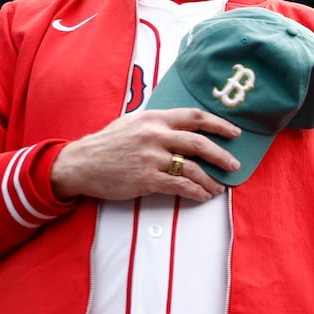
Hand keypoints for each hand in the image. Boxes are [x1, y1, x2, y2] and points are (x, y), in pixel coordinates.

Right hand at [50, 108, 242, 203]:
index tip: (235, 132)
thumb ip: (157, 122)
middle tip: (234, 165)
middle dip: (222, 155)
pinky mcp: (146, 179)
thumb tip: (183, 125)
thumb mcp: (132, 122)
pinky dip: (195, 192)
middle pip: (199, 143)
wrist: (79, 164)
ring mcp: (151, 158)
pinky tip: (202, 196)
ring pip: (192, 169)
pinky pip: (179, 186)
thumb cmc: (106, 143)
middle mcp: (155, 135)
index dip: (219, 124)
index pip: (195, 117)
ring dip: (210, 180)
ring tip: (218, 188)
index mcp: (154, 118)